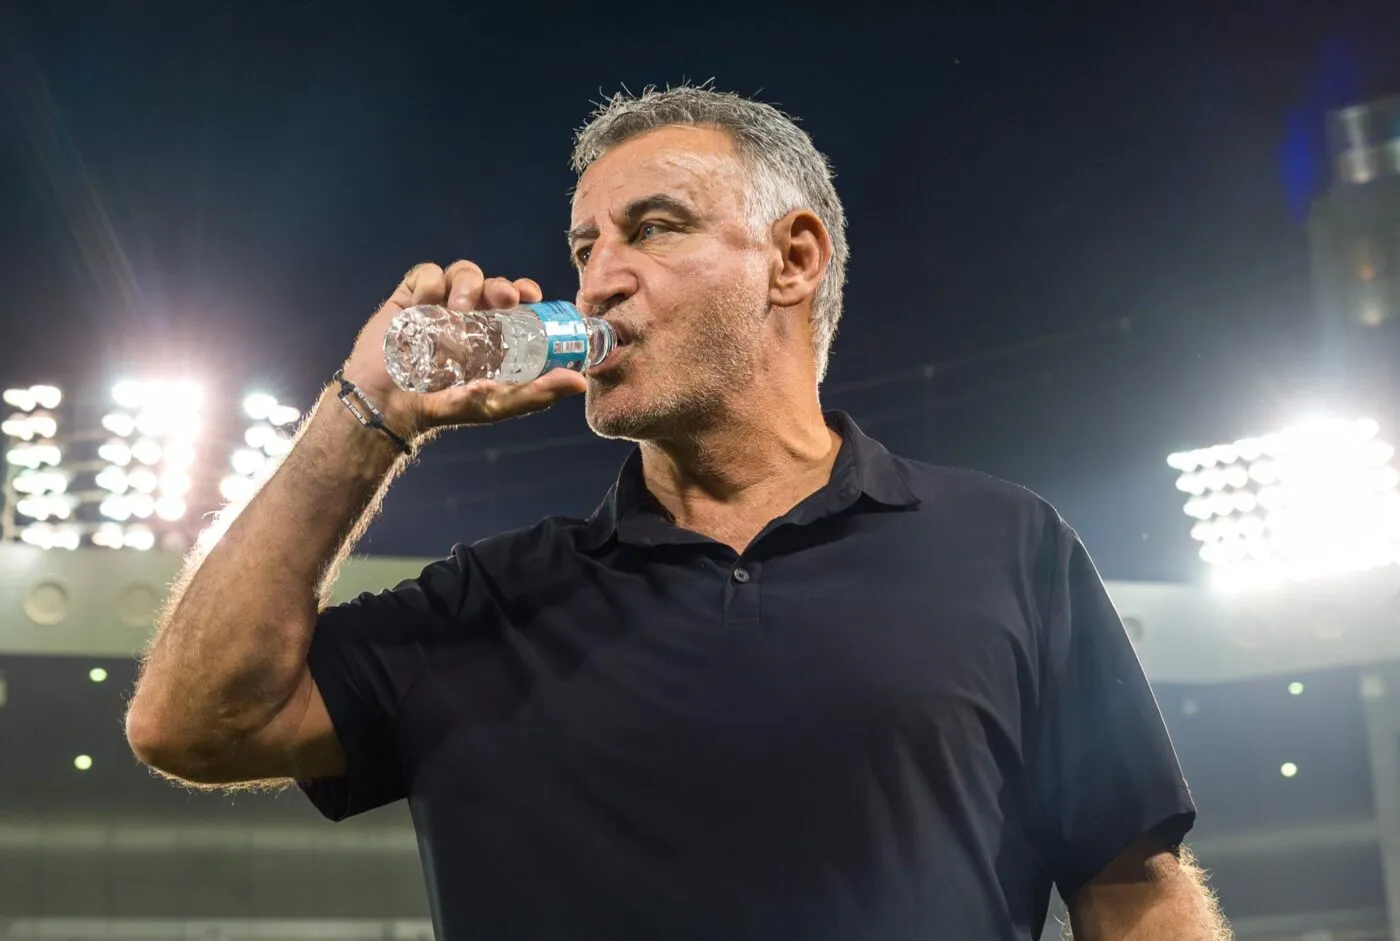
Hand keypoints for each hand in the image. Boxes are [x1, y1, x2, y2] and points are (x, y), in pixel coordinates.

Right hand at [340, 261, 588, 439]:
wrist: (386, 404)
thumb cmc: (442, 406)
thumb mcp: (494, 404)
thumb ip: (535, 393)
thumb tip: (580, 382)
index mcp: (492, 335)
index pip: (516, 302)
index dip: (525, 291)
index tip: (531, 295)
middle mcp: (469, 316)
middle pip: (492, 283)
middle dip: (500, 285)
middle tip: (504, 299)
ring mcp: (439, 304)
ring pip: (463, 271)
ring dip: (467, 283)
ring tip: (457, 309)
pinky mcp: (410, 298)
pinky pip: (427, 272)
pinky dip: (431, 282)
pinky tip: (425, 305)